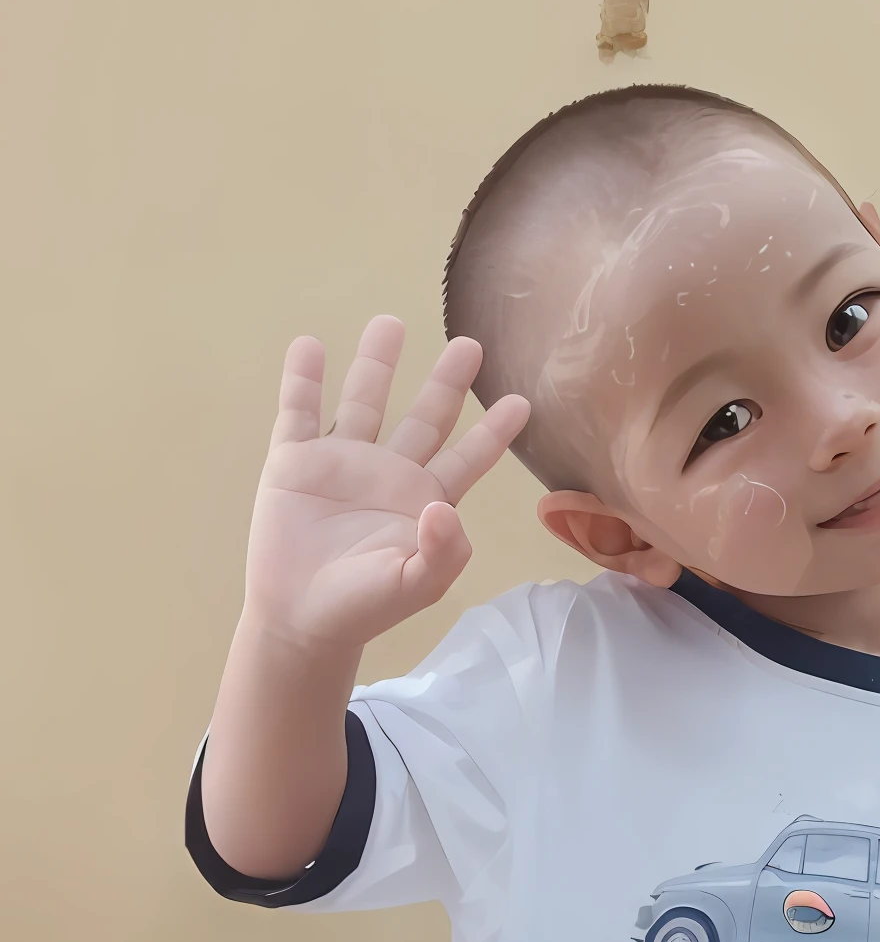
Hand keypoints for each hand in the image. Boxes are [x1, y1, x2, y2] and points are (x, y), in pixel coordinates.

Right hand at [243, 317, 528, 652]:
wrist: (301, 619)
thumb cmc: (364, 607)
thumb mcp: (416, 585)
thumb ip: (443, 552)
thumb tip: (443, 507)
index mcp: (425, 499)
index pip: (467, 458)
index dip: (493, 432)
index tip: (522, 401)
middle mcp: (389, 472)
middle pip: (425, 417)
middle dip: (447, 381)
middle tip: (470, 344)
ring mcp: (341, 462)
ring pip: (364, 401)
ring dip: (376, 363)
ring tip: (390, 323)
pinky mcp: (294, 462)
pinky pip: (298, 412)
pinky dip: (302, 379)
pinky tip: (309, 345)